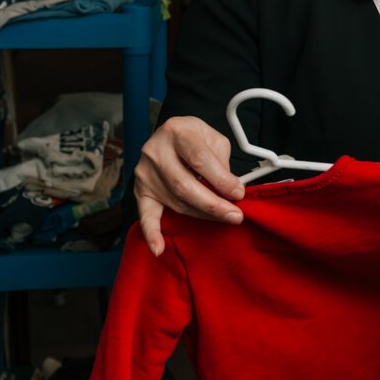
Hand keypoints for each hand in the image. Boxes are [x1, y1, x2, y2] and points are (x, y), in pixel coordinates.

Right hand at [135, 116, 245, 255]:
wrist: (171, 135)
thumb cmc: (195, 138)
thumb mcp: (213, 138)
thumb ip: (222, 161)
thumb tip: (230, 189)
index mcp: (176, 131)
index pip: (199, 160)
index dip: (220, 179)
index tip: (238, 193)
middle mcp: (155, 151)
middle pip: (184, 185)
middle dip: (213, 204)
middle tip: (234, 215)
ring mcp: (145, 173)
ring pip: (176, 201)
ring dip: (202, 214)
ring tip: (223, 218)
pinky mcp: (141, 190)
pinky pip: (145, 214)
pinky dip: (151, 233)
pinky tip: (159, 248)